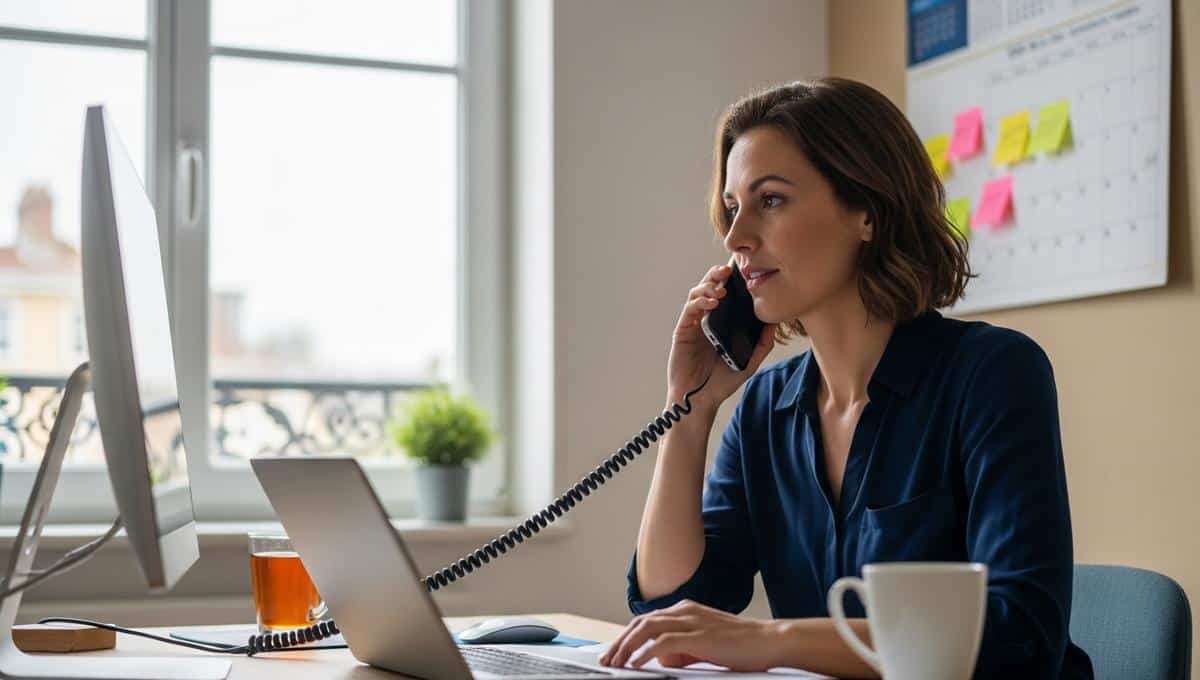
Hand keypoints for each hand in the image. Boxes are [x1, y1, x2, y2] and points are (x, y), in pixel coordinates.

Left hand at [598, 600, 778, 671]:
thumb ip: (683, 648)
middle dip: (621, 641)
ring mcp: (692, 621)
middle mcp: (685, 610)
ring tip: (616, 662)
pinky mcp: (699, 636)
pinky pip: (663, 643)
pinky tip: (636, 664)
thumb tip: (662, 659)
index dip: (627, 636)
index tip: (614, 652)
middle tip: (607, 659)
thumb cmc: (741, 646)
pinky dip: (645, 653)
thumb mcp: (704, 644)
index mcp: (686, 610)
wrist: (769, 641)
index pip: (647, 620)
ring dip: (627, 646)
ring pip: (647, 629)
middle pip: (641, 622)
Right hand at [667, 264, 777, 413]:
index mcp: (720, 323)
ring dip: (708, 286)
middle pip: (709, 288)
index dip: (731, 280)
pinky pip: (689, 311)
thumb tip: (776, 321)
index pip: (724, 295)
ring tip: (722, 289)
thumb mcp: (749, 361)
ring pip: (696, 295)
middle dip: (716, 275)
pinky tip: (712, 303)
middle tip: (729, 269)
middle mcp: (705, 320)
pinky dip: (699, 302)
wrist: (701, 401)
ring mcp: (692, 325)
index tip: (743, 270)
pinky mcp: (682, 332)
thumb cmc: (722, 383)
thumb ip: (762, 343)